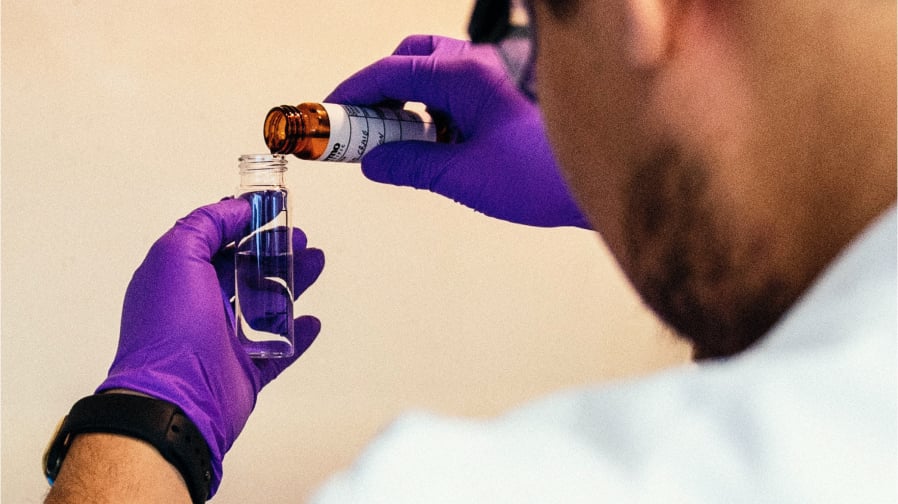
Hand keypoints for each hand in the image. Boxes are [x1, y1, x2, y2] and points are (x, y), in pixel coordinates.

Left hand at [96, 198, 324, 496]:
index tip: (269, 210)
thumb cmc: (171, 331)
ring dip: (292, 283)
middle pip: (245, 269)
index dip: (242, 222)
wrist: (178, 400)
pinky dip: (296, 334)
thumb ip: (205, 225)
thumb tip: (234, 209)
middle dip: (274, 250)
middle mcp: (200, 306)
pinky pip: (278, 348)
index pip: (214, 241)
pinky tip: (310, 321)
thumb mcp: (177, 256)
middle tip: (299, 238)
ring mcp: (224, 338)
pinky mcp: (246, 368)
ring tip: (315, 265)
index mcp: (180, 278)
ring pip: (266, 303)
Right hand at [325, 35, 589, 228]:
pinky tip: (434, 146)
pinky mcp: (500, 100)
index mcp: (463, 76)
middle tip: (365, 126)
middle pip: (411, 58)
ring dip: (407, 102)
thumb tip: (371, 162)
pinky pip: (453, 94)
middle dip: (381, 88)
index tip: (330, 114)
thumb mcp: (461, 176)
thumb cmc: (538, 177)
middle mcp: (476, 68)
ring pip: (432, 75)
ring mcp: (490, 82)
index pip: (391, 71)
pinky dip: (432, 112)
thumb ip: (410, 164)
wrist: (592, 185)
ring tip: (397, 143)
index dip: (353, 93)